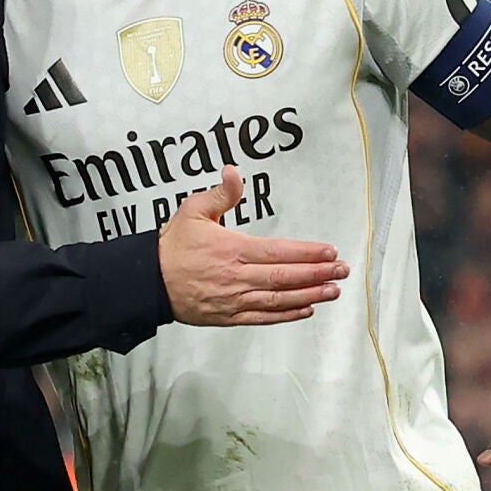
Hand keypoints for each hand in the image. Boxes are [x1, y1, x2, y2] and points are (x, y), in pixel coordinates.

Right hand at [159, 166, 348, 325]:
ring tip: (333, 290)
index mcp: (232, 249)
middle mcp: (237, 276)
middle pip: (286, 276)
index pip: (279, 251)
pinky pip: (264, 317)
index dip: (307, 252)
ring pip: (280, 299)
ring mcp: (235, 299)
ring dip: (309, 295)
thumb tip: (234, 173)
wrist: (148, 281)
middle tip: (342, 270)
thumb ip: (220, 194)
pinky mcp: (229, 316)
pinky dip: (287, 315)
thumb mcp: (192, 211)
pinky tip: (305, 309)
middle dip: (318, 273)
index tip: (329, 251)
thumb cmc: (171, 246)